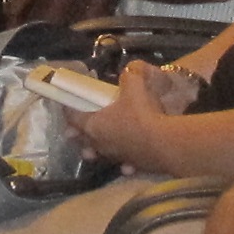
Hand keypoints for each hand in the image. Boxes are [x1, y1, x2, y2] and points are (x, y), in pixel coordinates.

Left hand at [67, 60, 200, 173]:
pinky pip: (123, 163)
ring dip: (96, 150)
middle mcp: (99, 144)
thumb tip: (133, 67)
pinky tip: (126, 163)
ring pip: (100, 153)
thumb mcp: (135, 86)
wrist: (165, 143)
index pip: (72, 116)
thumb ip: (131, 74)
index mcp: (93, 125)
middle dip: (79, 133)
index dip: (68, 109)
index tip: (67, 103)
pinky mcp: (132, 165)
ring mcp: (115, 157)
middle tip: (75, 129)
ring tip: (95, 148)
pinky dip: (123, 162)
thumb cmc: (142, 114)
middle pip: (83, 139)